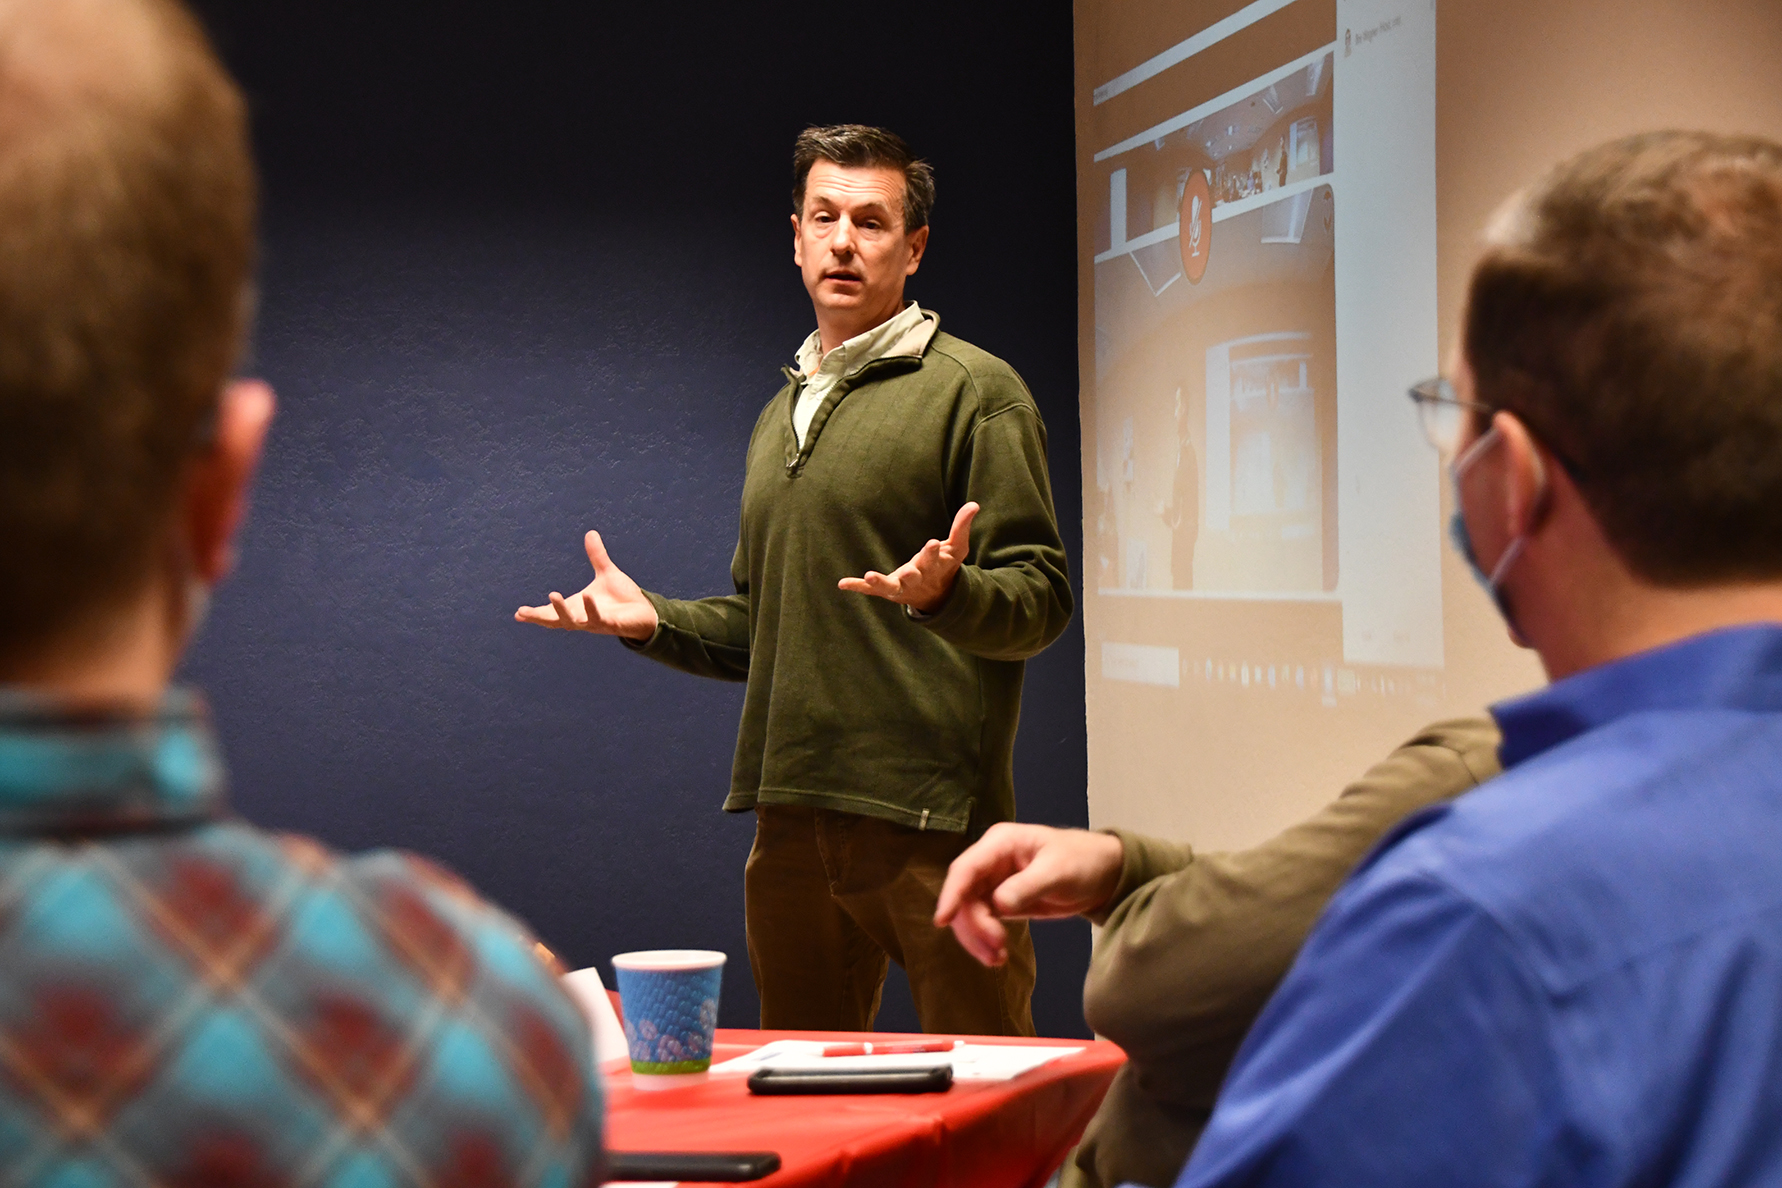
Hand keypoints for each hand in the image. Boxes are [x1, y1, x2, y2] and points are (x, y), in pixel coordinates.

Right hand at [514, 531, 658, 640]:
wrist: (646, 612)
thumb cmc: (623, 598)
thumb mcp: (607, 573)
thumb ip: (597, 556)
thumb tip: (591, 533)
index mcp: (578, 608)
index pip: (552, 614)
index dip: (536, 614)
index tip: (518, 613)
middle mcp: (583, 618)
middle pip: (556, 622)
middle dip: (540, 617)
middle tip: (523, 612)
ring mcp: (597, 623)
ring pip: (574, 622)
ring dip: (563, 611)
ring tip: (553, 595)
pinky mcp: (613, 625)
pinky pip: (600, 619)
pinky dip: (592, 609)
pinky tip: (588, 596)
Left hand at [838, 502, 978, 614]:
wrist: (937, 596)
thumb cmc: (946, 566)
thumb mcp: (957, 548)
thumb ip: (962, 527)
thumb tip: (974, 504)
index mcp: (934, 567)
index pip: (934, 559)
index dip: (932, 553)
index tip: (932, 544)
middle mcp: (917, 578)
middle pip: (914, 576)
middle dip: (911, 573)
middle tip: (909, 570)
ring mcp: (901, 586)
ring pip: (890, 587)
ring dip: (880, 582)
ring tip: (869, 575)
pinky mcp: (888, 590)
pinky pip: (871, 590)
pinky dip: (858, 587)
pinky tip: (843, 583)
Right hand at [933, 823, 1124, 966]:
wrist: (1103, 875)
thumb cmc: (1083, 861)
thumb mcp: (1058, 871)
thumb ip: (1027, 887)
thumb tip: (997, 905)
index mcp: (1000, 843)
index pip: (966, 868)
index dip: (952, 894)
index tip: (942, 921)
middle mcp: (990, 861)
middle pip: (964, 895)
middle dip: (974, 925)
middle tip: (996, 949)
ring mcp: (993, 882)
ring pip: (969, 913)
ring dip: (978, 937)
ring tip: (998, 958)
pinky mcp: (1000, 901)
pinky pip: (982, 922)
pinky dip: (985, 940)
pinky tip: (998, 955)